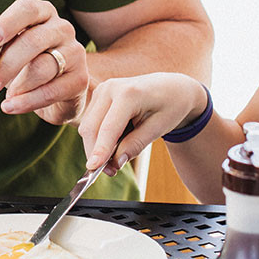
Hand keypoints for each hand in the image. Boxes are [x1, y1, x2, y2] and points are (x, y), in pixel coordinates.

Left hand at [0, 0, 86, 125]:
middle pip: (33, 41)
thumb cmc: (30, 64)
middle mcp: (62, 28)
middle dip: (7, 64)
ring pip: (42, 67)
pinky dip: (28, 101)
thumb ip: (0, 40)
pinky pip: (51, 90)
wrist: (59, 93)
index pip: (28, 8)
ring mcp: (75, 52)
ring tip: (5, 98)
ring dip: (18, 86)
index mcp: (43, 13)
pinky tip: (13, 106)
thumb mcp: (10, 50)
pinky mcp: (80, 78)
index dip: (8, 22)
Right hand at [79, 74, 206, 173]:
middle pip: (91, 128)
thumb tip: (115, 163)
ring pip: (87, 127)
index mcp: (129, 93)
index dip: (99, 150)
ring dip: (96, 146)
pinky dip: (98, 137)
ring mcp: (102, 90)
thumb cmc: (170, 106)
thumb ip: (136, 144)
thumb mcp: (159, 128)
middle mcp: (111, 88)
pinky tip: (117, 140)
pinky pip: (90, 122)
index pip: (108, 128)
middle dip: (96, 153)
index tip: (92, 169)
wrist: (172, 87)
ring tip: (118, 157)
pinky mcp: (99, 95)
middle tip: (112, 171)